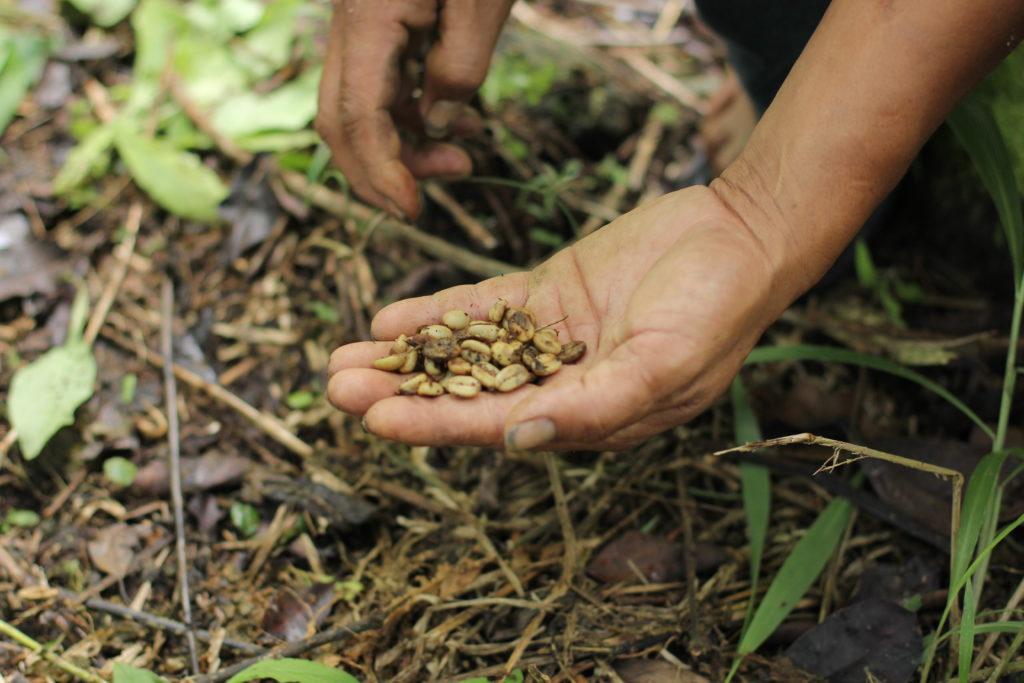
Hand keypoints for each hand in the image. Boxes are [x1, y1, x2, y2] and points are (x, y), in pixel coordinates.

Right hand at [315, 0, 513, 220]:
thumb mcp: (482, 5)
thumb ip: (460, 67)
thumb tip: (438, 124)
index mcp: (368, 19)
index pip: (356, 115)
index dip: (380, 173)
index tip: (411, 211)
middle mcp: (349, 24)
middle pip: (342, 119)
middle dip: (383, 170)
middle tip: (435, 192)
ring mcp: (358, 25)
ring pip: (361, 106)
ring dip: (405, 145)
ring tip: (462, 157)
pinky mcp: (377, 25)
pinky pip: (382, 84)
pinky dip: (414, 114)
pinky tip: (457, 123)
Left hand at [327, 185, 806, 450]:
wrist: (738, 235)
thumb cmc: (715, 310)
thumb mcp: (664, 367)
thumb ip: (595, 407)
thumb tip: (520, 440)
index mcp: (588, 417)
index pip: (498, 426)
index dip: (436, 423)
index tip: (377, 417)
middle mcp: (561, 384)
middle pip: (466, 394)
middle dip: (402, 392)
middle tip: (336, 386)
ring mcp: (550, 339)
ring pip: (464, 352)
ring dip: (407, 356)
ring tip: (343, 359)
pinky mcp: (548, 294)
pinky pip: (483, 307)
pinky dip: (440, 313)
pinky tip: (390, 319)